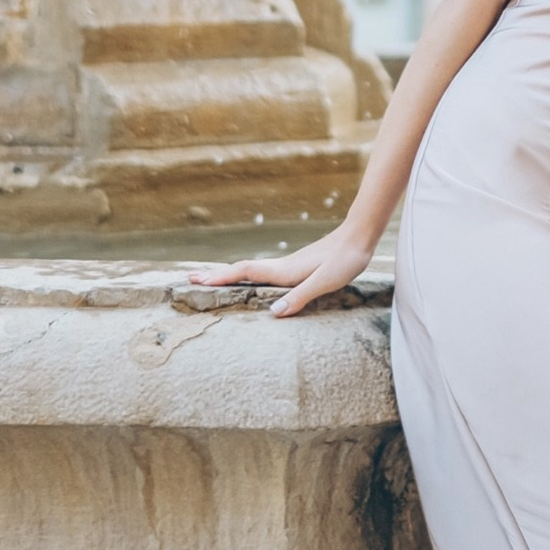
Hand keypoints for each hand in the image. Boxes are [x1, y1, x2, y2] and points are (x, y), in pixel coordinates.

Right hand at [187, 216, 379, 316]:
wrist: (359, 236)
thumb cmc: (345, 259)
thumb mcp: (325, 281)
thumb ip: (300, 296)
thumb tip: (273, 313)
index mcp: (284, 271)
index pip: (245, 273)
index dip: (221, 277)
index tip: (197, 281)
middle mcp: (281, 268)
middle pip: (241, 271)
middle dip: (216, 276)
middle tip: (190, 280)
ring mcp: (288, 267)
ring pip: (251, 271)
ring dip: (228, 276)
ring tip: (210, 281)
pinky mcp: (296, 269)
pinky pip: (263, 274)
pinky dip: (246, 276)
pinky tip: (249, 283)